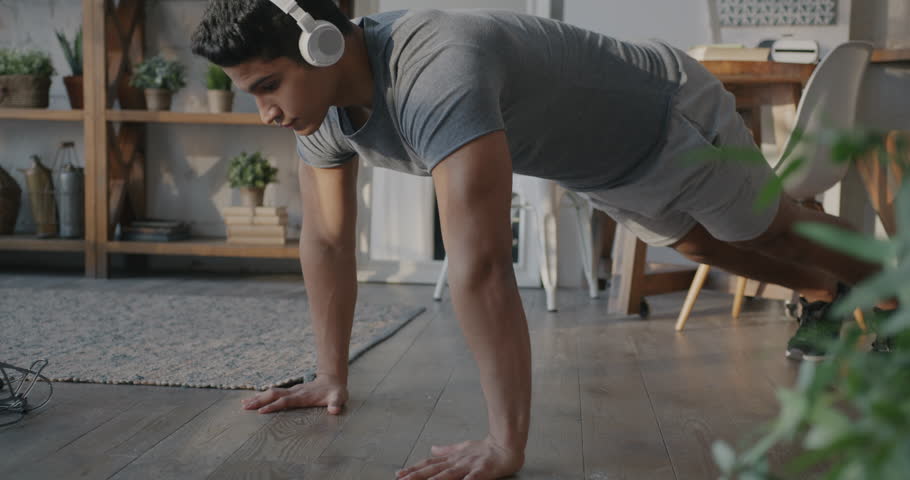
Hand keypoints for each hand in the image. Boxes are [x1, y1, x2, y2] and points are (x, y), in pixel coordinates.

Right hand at [240, 374, 347, 414]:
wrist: (333, 380)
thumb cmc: (335, 392)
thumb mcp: (339, 397)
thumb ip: (336, 403)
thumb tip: (335, 410)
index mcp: (303, 396)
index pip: (286, 401)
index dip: (274, 406)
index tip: (261, 411)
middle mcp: (295, 392)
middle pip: (274, 395)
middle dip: (260, 401)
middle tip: (245, 407)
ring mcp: (292, 391)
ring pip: (271, 393)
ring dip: (258, 398)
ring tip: (243, 404)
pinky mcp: (290, 392)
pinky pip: (274, 394)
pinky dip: (262, 396)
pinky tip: (253, 400)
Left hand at [395, 436, 524, 479]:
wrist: (506, 445)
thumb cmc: (485, 449)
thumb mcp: (463, 447)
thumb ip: (446, 450)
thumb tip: (432, 448)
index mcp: (452, 458)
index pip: (429, 464)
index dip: (414, 469)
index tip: (399, 474)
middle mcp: (457, 462)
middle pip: (433, 470)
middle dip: (416, 476)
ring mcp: (469, 466)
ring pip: (448, 475)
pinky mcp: (483, 471)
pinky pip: (472, 479)